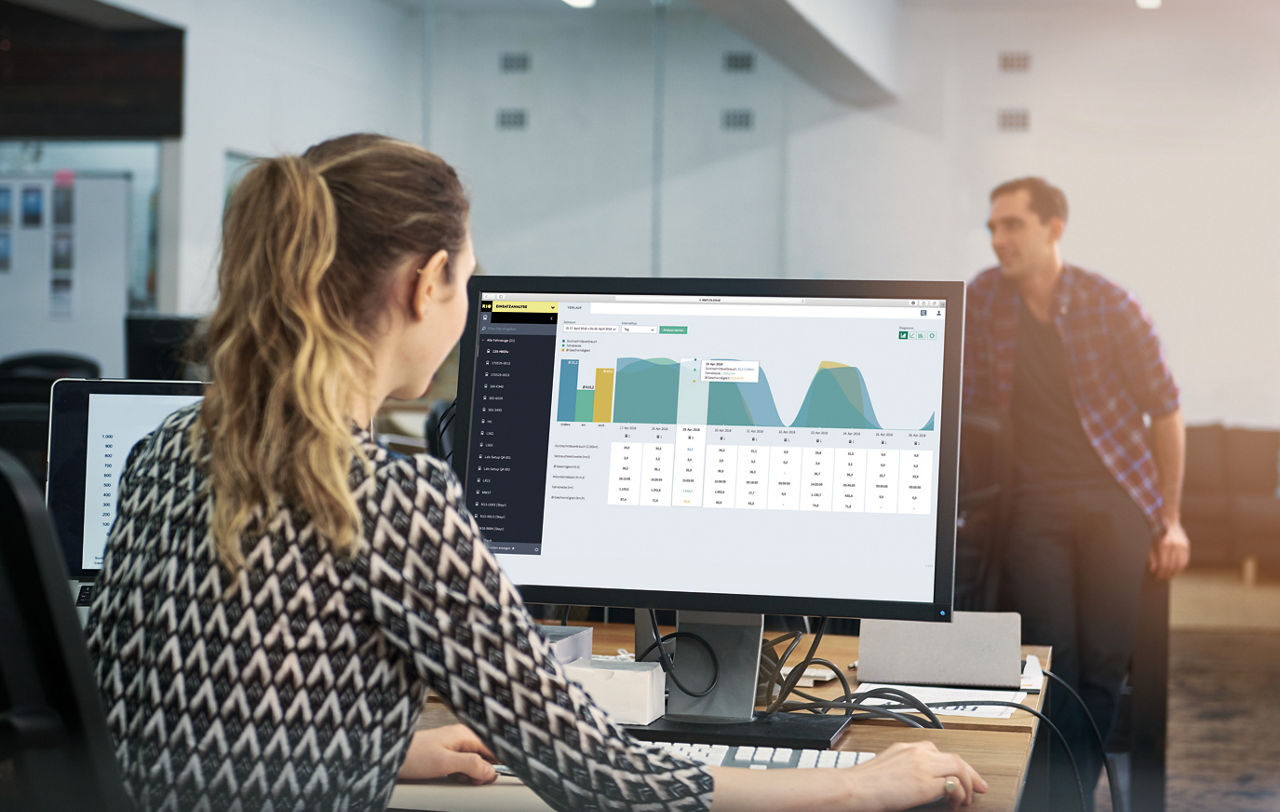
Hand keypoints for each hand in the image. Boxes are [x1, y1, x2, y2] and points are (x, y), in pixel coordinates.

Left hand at [397, 724, 497, 784]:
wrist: (389, 755)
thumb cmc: (412, 756)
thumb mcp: (445, 762)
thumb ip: (471, 765)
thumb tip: (491, 771)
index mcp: (464, 734)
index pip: (493, 747)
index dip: (496, 764)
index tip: (493, 777)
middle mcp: (461, 737)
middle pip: (485, 755)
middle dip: (482, 771)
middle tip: (470, 780)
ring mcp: (453, 745)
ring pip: (474, 762)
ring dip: (470, 774)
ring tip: (457, 778)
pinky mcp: (446, 753)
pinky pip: (463, 764)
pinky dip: (461, 774)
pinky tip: (452, 777)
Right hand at [848, 741, 987, 810]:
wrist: (854, 788)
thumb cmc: (864, 782)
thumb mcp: (886, 766)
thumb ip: (904, 767)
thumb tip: (916, 780)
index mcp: (907, 747)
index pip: (939, 751)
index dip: (955, 764)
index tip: (961, 774)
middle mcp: (917, 752)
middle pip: (955, 758)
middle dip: (971, 773)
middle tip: (980, 786)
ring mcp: (922, 765)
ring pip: (959, 767)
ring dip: (969, 784)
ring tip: (968, 798)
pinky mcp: (925, 783)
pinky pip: (954, 785)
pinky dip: (960, 794)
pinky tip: (957, 802)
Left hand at [1148, 520, 1189, 579]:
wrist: (1167, 519)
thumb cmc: (1155, 532)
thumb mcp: (1149, 543)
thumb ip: (1151, 557)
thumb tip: (1153, 570)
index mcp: (1164, 544)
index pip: (1164, 565)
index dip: (1160, 573)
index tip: (1156, 578)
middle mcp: (1175, 545)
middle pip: (1172, 566)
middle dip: (1166, 574)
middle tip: (1162, 579)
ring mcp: (1182, 545)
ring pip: (1180, 565)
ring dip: (1174, 573)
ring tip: (1168, 576)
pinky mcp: (1187, 545)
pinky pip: (1185, 560)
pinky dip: (1180, 567)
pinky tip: (1175, 570)